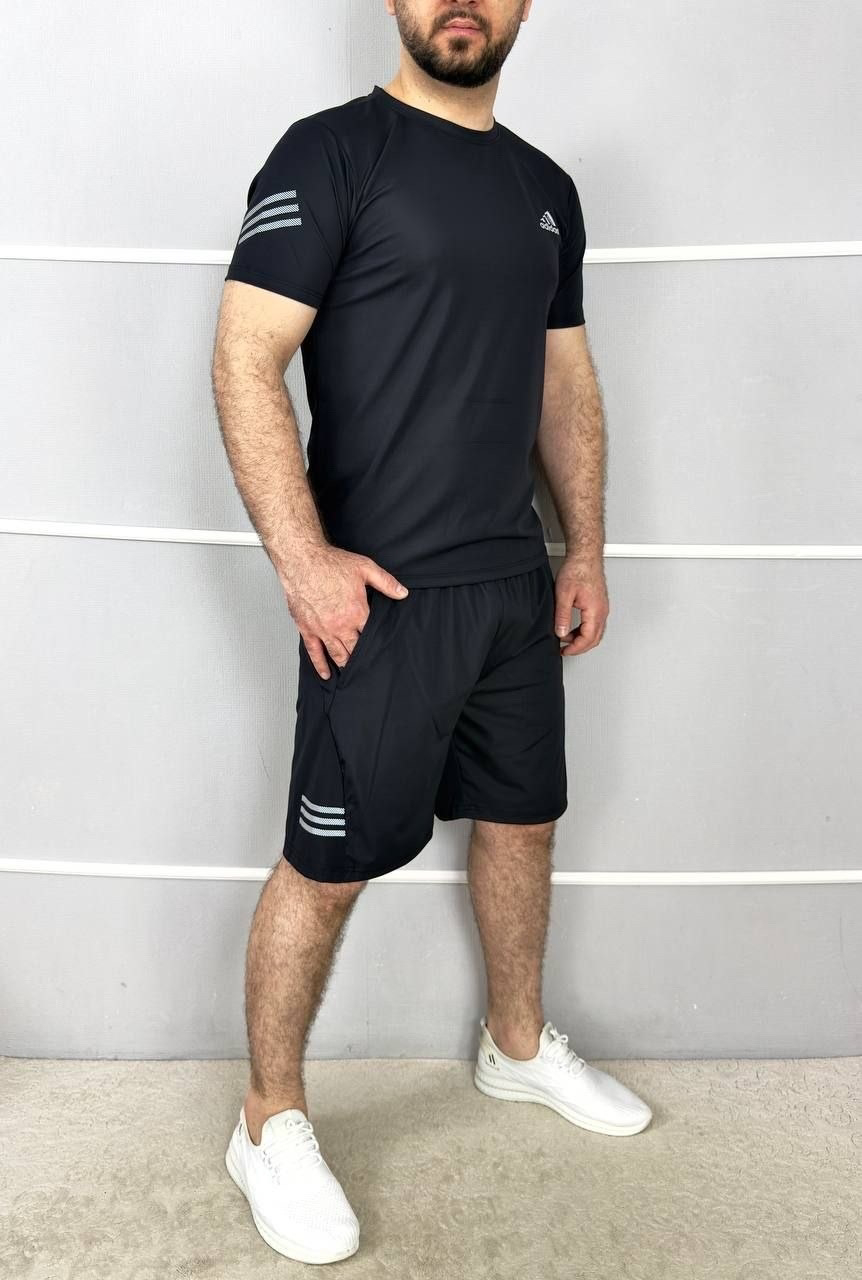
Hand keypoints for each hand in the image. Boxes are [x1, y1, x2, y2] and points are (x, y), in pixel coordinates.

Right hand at [281, 547, 408, 678]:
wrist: (302, 561)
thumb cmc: (331, 563)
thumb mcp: (365, 568)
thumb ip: (386, 582)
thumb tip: (403, 593)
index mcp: (357, 612)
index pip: (371, 635)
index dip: (377, 643)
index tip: (382, 650)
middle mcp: (341, 626)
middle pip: (356, 649)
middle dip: (363, 658)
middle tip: (370, 667)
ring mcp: (323, 630)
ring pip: (338, 654)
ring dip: (346, 664)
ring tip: (352, 672)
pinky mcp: (307, 629)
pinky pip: (315, 653)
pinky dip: (321, 666)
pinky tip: (327, 674)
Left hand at [552, 555, 608, 656]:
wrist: (585, 556)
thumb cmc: (577, 569)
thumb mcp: (563, 595)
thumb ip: (562, 616)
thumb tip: (561, 633)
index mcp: (595, 611)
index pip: (588, 639)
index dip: (575, 648)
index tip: (564, 651)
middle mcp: (602, 611)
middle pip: (594, 639)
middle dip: (579, 647)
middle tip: (565, 649)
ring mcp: (603, 607)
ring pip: (596, 632)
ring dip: (582, 639)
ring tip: (566, 638)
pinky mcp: (600, 603)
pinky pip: (595, 624)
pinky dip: (585, 630)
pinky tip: (573, 628)